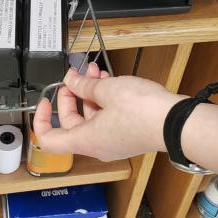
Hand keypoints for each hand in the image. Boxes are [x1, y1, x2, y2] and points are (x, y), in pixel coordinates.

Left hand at [33, 64, 184, 160]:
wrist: (176, 122)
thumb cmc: (143, 112)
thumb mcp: (106, 90)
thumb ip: (83, 85)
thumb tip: (71, 81)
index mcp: (85, 140)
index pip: (48, 139)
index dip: (41, 119)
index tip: (44, 101)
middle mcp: (98, 145)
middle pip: (71, 122)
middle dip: (71, 96)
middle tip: (75, 77)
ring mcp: (114, 141)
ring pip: (92, 117)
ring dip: (90, 93)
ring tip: (94, 72)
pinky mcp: (128, 134)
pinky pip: (108, 118)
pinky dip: (105, 100)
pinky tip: (109, 81)